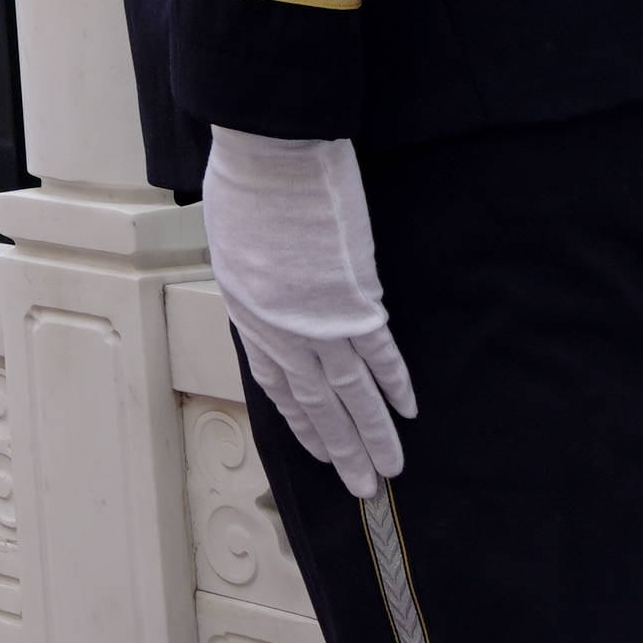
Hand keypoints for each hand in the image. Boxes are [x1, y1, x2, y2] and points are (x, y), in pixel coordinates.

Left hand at [199, 127, 413, 496]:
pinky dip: (395, 383)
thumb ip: (257, 280)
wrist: (270, 158)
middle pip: (317, 401)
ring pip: (351, 391)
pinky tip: (408, 410)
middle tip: (363, 485)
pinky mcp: (355, 301)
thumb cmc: (244, 186)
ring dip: (373, 433)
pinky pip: (380, 353)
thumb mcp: (234, 245)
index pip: (278, 385)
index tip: (320, 449)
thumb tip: (274, 293)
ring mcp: (319, 319)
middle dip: (342, 447)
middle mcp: (281, 330)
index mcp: (248, 315)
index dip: (302, 422)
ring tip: (392, 467)